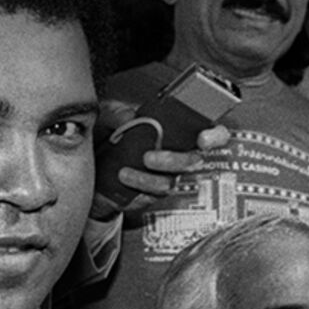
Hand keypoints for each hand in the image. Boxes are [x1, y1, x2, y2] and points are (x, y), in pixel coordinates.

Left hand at [90, 99, 230, 219]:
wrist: (93, 167)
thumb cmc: (110, 138)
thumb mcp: (110, 117)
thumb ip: (116, 112)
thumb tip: (128, 116)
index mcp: (179, 133)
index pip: (213, 134)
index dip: (215, 136)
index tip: (203, 139)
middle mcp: (178, 156)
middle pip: (193, 162)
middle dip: (175, 161)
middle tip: (148, 157)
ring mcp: (167, 177)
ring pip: (171, 182)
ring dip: (150, 179)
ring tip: (125, 172)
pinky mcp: (152, 195)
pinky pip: (152, 196)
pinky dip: (139, 188)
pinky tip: (124, 179)